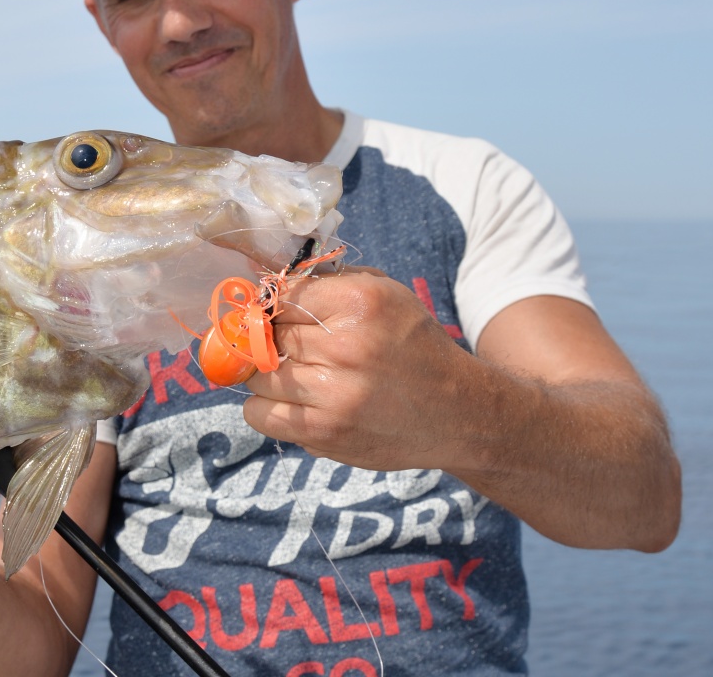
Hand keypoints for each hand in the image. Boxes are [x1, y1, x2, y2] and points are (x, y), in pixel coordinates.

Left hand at [241, 267, 485, 472]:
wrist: (456, 411)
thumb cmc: (413, 347)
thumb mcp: (386, 294)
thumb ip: (329, 280)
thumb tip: (268, 280)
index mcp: (359, 301)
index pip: (280, 294)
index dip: (274, 305)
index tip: (280, 315)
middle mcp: (344, 345)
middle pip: (265, 335)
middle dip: (272, 340)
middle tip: (297, 349)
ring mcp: (332, 393)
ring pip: (256, 375)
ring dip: (270, 376)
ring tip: (301, 377)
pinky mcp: (323, 433)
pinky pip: (257, 414)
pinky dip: (267, 409)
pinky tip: (296, 403)